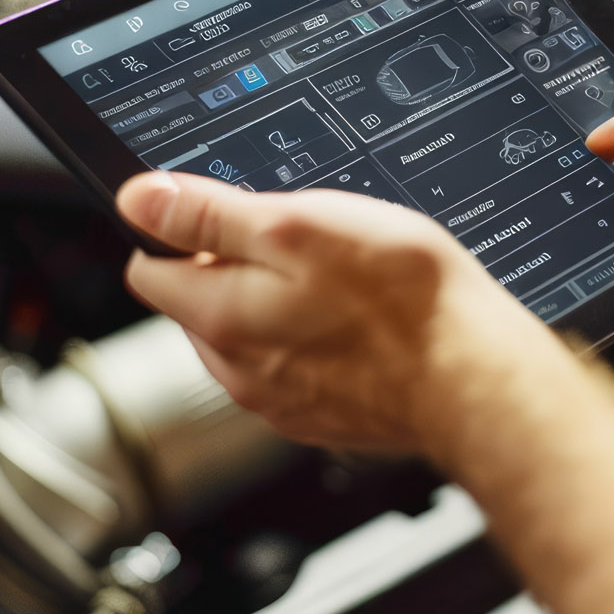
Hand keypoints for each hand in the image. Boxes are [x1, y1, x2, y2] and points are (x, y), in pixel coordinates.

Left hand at [117, 172, 573, 453]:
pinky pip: (296, 365)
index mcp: (220, 318)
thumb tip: (139, 198)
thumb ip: (209, 214)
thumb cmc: (401, 300)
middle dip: (236, 268)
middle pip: (200, 303)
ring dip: (281, 304)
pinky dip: (318, 340)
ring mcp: (280, 401)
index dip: (183, 230)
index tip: (229, 215)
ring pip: (251, 335)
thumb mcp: (298, 224)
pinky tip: (365, 321)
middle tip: (307, 244)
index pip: (149, 268)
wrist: (475, 378)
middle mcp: (238, 372)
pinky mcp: (323, 415)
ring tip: (346, 282)